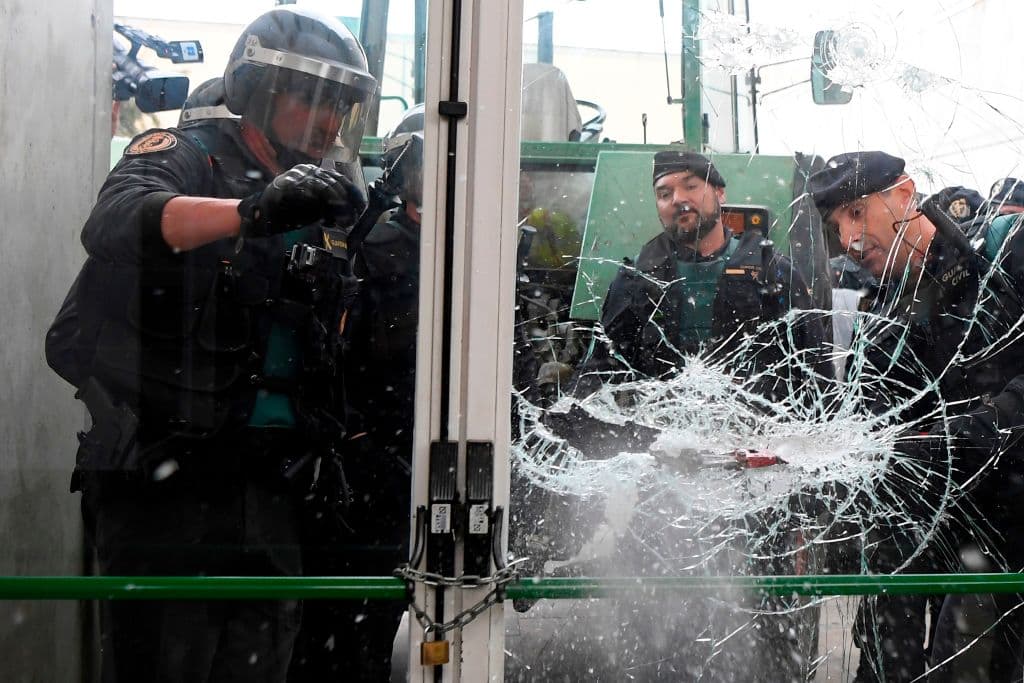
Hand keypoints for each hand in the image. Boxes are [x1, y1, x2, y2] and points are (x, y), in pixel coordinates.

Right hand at [237, 164, 366, 236]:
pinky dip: (321, 204)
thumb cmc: (290, 212)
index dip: (353, 193)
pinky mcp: (288, 184)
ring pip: (326, 186)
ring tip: (344, 220)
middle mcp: (307, 171)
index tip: (361, 207)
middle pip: (335, 182)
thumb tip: (350, 213)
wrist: (263, 214)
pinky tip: (326, 217)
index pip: (340, 179)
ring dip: (338, 205)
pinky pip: (309, 192)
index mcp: (314, 173)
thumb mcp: (316, 208)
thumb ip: (331, 206)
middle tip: (353, 217)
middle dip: (348, 202)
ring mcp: (297, 176)